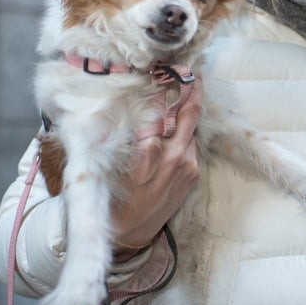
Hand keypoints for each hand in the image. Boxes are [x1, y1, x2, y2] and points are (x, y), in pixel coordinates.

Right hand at [111, 75, 202, 260]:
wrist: (128, 234)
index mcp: (149, 151)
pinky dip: (188, 131)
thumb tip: (129, 104)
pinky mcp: (193, 174)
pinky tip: (183, 120)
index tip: (166, 69)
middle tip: (194, 69)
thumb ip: (124, 133)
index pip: (162, 108)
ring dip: (191, 109)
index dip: (165, 86)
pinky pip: (192, 144)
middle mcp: (173, 156)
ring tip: (190, 87)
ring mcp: (186, 166)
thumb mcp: (111, 162)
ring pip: (193, 128)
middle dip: (193, 88)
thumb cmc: (113, 196)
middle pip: (190, 112)